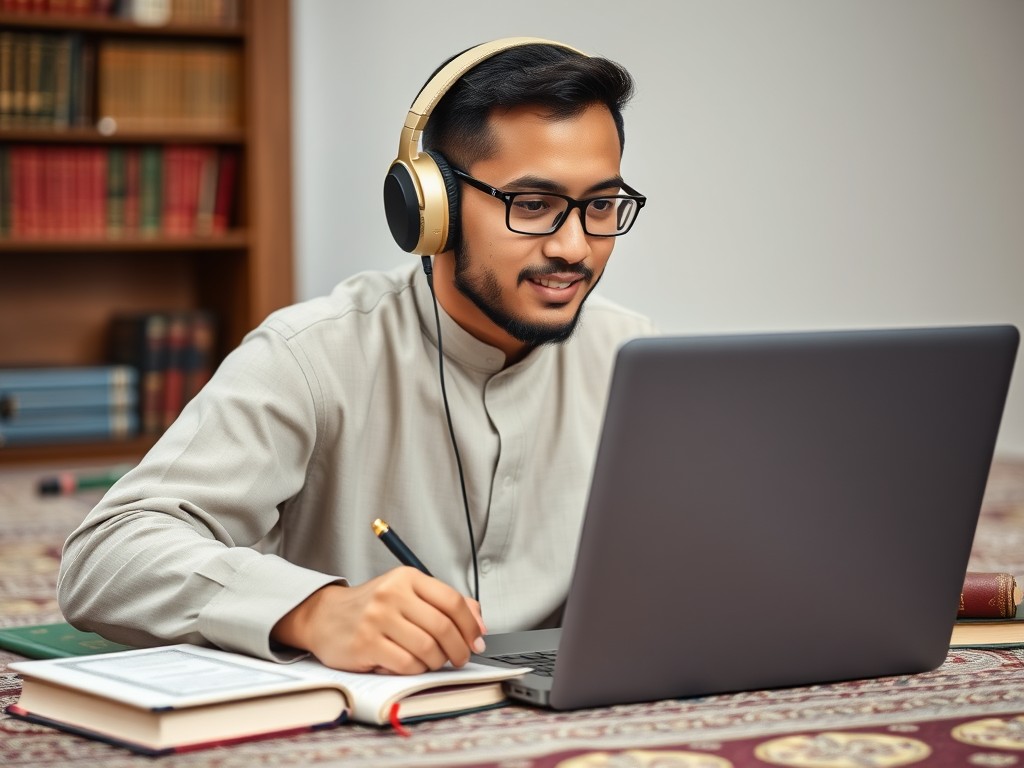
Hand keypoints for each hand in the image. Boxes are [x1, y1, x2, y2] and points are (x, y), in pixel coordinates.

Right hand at [272, 567, 486, 673]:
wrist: (324, 616)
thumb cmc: (372, 607)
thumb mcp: (407, 593)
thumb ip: (443, 603)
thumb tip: (479, 622)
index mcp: (406, 578)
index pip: (452, 601)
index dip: (470, 625)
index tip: (476, 639)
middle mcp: (392, 594)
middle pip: (443, 627)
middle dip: (459, 649)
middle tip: (461, 657)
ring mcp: (377, 619)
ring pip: (427, 649)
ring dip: (437, 662)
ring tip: (434, 661)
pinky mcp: (366, 644)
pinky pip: (406, 664)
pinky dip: (416, 670)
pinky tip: (411, 664)